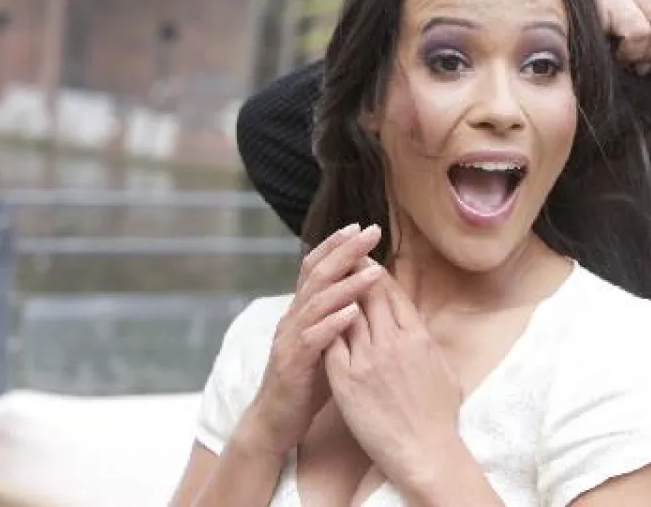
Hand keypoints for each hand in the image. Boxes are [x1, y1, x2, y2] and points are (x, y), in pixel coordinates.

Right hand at [244, 223, 384, 456]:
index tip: (359, 227)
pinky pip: (313, 339)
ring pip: (317, 303)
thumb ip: (337, 316)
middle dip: (345, 251)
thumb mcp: (324, 342)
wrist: (275, 422)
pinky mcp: (292, 365)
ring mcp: (290, 341)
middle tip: (372, 231)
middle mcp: (292, 319)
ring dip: (348, 284)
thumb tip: (365, 290)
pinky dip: (334, 323)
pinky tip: (354, 312)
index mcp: (300, 311)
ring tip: (376, 270)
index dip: (334, 245)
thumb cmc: (307, 381)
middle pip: (317, 276)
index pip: (314, 268)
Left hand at [326, 257, 464, 495]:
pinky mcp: (346, 380)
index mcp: (418, 336)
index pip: (393, 292)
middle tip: (343, 259)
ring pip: (347, 314)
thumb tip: (417, 327)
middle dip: (355, 272)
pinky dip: (326, 329)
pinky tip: (318, 321)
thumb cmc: (439, 415)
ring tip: (326, 285)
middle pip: (369, 295)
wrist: (423, 450)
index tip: (366, 260)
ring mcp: (368, 359)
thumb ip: (426, 342)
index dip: (377, 273)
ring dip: (337, 296)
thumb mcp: (443, 368)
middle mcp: (393, 340)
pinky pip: (332, 344)